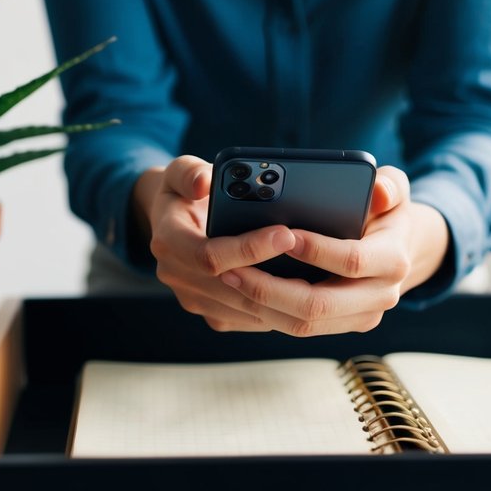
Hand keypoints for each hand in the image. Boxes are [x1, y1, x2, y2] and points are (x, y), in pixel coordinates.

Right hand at [136, 155, 301, 331]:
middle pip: (232, 287)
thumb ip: (189, 172)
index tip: (286, 232)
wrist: (176, 223)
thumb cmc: (186, 191)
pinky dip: (281, 306)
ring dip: (284, 295)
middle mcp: (177, 276)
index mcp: (168, 242)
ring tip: (322, 274)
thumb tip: (203, 183)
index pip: (210, 255)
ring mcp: (196, 300)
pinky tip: (309, 287)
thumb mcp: (180, 171)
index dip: (249, 248)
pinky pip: (252, 319)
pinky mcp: (215, 314)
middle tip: (315, 255)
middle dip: (276, 272)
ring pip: (246, 309)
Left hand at [218, 167, 449, 336]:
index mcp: (392, 261)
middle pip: (320, 305)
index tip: (284, 236)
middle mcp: (381, 296)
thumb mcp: (394, 189)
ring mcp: (361, 316)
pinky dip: (268, 313)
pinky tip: (242, 292)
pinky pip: (300, 328)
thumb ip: (389, 184)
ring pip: (305, 325)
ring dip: (263, 305)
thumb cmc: (387, 213)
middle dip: (273, 288)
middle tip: (235, 268)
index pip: (352, 261)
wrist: (401, 249)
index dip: (316, 250)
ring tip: (230, 278)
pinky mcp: (341, 325)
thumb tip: (378, 190)